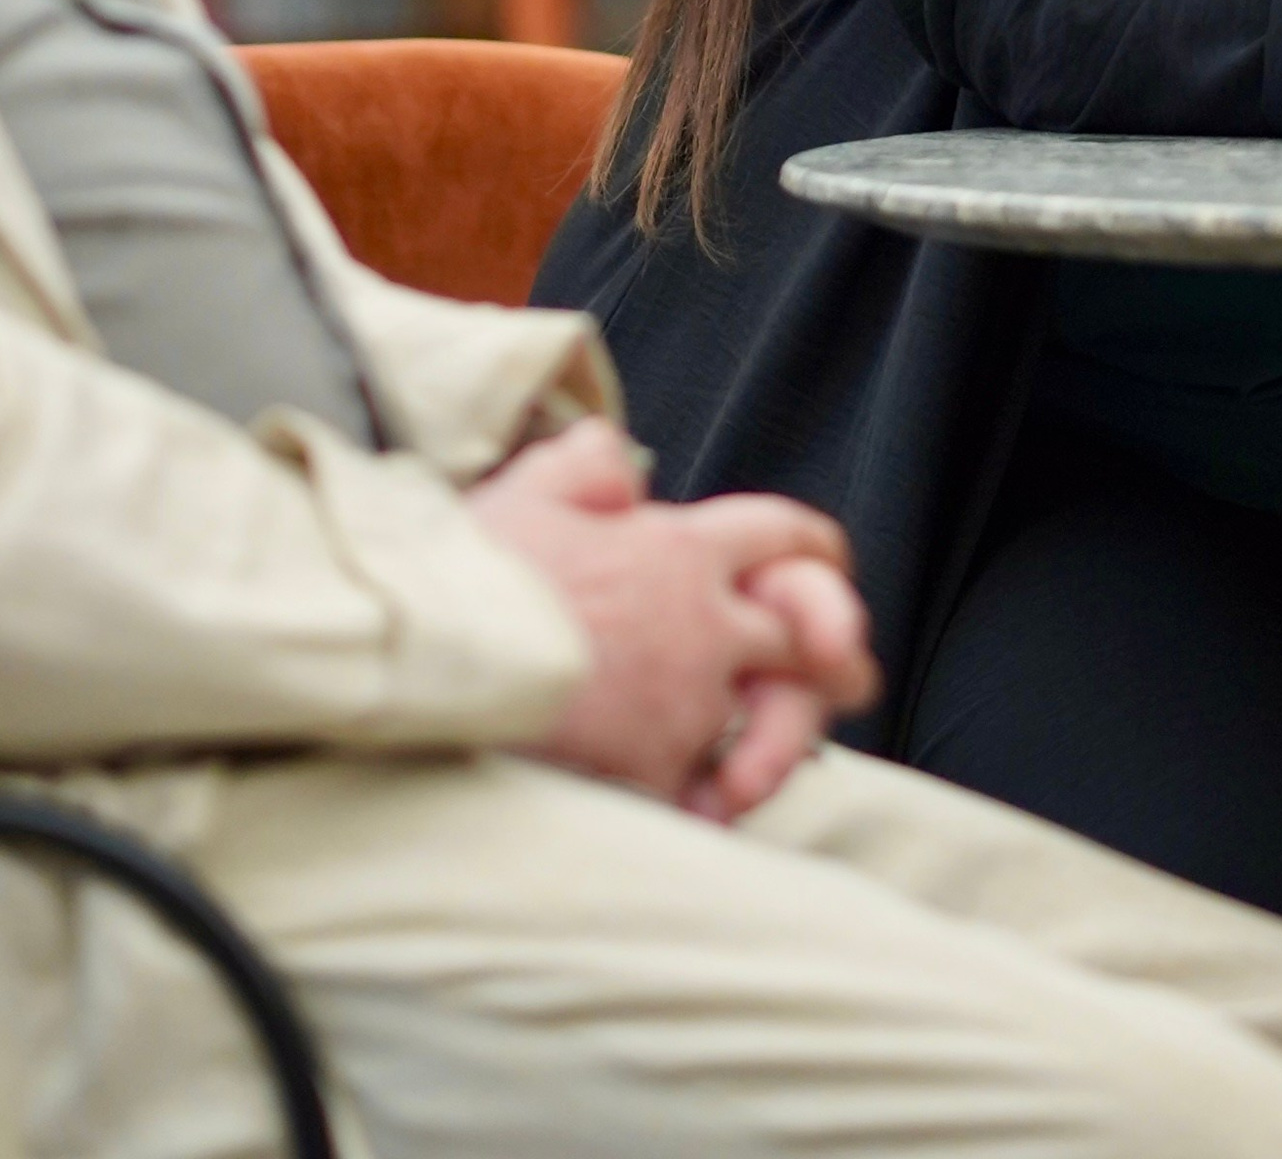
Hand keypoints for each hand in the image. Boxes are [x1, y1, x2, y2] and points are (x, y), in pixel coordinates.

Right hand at [466, 419, 879, 817]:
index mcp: (681, 549)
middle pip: (798, 636)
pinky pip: (703, 796)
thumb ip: (589, 463)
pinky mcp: (653, 772)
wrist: (431, 654)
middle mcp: (702, 623)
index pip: (778, 534)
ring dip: (770, 745)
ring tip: (755, 772)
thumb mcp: (531, 487)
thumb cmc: (472, 571)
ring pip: (760, 724)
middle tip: (850, 677)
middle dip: (829, 655)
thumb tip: (625, 466)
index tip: (831, 564)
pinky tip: (699, 818)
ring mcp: (685, 702)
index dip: (810, 548)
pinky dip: (706, 808)